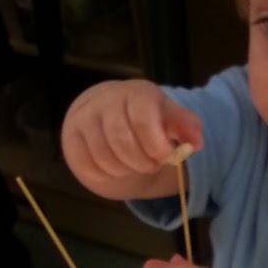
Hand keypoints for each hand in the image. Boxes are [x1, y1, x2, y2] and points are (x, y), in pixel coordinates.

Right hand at [62, 79, 203, 193]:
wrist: (106, 112)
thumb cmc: (144, 116)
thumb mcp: (169, 117)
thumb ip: (186, 126)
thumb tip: (196, 143)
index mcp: (136, 93)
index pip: (143, 119)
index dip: (156, 145)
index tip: (165, 157)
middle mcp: (106, 101)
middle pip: (122, 142)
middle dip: (142, 162)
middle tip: (151, 164)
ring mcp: (85, 119)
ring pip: (105, 157)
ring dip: (125, 170)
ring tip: (134, 164)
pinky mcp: (71, 139)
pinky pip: (89, 167)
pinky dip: (106, 174)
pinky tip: (116, 166)